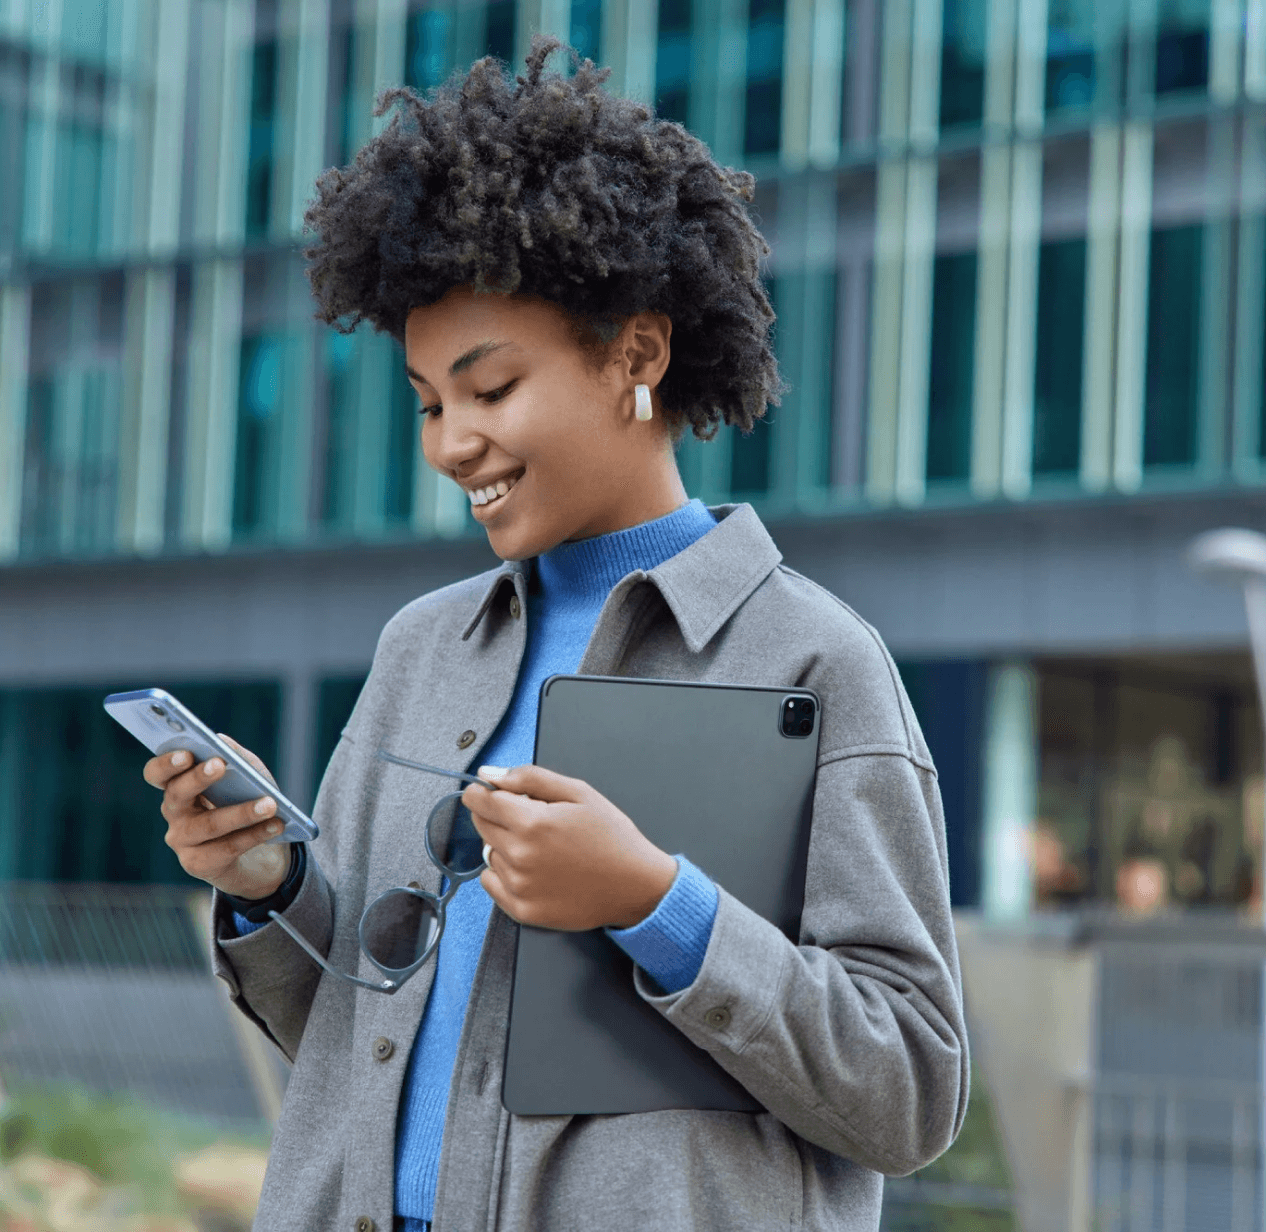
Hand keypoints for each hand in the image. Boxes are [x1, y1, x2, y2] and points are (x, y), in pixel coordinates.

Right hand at [143, 734, 290, 899]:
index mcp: (178, 786)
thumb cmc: (248, 803)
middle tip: (221, 764)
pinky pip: (227, 848)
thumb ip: (236, 757)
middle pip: (176, 794)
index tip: (186, 753)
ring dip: (242, 812)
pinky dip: (255, 835)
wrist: (261, 854)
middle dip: (198, 778)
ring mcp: (182, 841)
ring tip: (270, 803)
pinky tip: (276, 825)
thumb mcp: (249, 776)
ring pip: (209, 824)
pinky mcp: (199, 864)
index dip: (166, 763)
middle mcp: (174, 813)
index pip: (157, 773)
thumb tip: (221, 740)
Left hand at [462, 765, 677, 929]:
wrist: (635, 886)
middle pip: (481, 825)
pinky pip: (491, 882)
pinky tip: (533, 869)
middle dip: (496, 815)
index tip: (484, 792)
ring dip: (505, 845)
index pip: (481, 801)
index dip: (481, 793)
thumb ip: (530, 778)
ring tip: (541, 847)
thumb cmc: (612, 837)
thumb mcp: (579, 792)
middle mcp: (520, 856)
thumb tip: (489, 774)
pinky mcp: (522, 910)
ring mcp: (520, 886)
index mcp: (533, 823)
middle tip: (528, 818)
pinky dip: (503, 873)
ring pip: (489, 853)